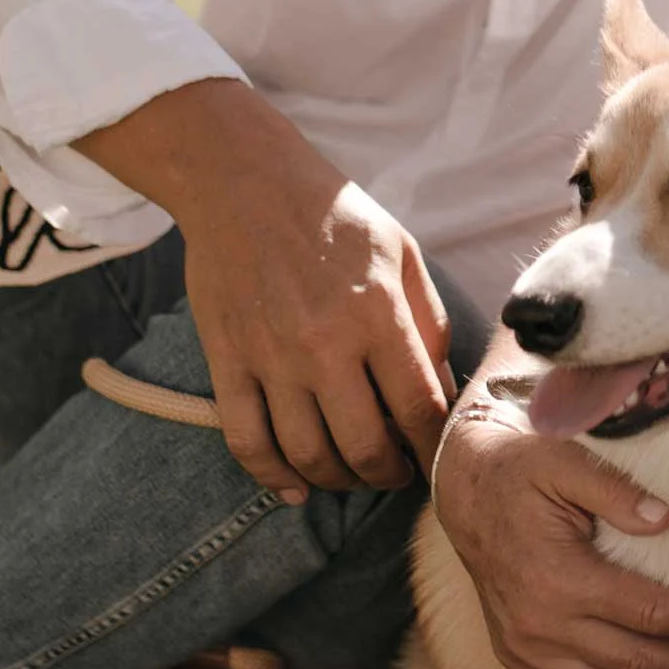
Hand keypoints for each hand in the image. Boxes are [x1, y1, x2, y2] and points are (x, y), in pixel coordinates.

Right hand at [79, 79, 451, 501]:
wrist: (243, 183)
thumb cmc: (335, 215)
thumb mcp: (403, 253)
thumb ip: (429, 322)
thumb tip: (440, 388)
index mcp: (378, 314)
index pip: (419, 409)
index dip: (434, 449)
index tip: (438, 459)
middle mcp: (325, 344)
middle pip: (365, 447)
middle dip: (390, 475)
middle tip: (397, 472)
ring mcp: (270, 358)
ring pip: (308, 454)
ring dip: (339, 480)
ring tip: (354, 471)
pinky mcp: (227, 362)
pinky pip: (247, 441)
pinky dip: (272, 477)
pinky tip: (296, 486)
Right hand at [432, 388, 668, 668]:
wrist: (465, 490)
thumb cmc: (522, 469)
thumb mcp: (565, 460)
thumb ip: (616, 490)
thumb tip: (667, 520)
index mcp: (560, 578)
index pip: (652, 612)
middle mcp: (541, 626)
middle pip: (637, 665)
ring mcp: (525, 651)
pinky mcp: (516, 661)